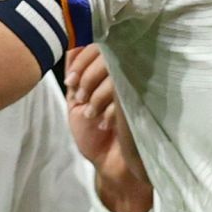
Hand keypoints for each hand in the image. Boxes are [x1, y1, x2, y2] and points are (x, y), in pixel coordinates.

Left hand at [64, 45, 149, 211]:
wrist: (110, 163)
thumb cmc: (94, 135)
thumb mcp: (76, 103)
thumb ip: (75, 77)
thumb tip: (72, 48)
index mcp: (106, 74)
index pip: (95, 47)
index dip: (80, 61)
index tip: (70, 82)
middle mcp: (123, 75)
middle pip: (104, 53)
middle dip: (86, 76)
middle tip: (81, 99)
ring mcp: (134, 86)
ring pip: (113, 69)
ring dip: (96, 94)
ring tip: (92, 114)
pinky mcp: (141, 100)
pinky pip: (123, 89)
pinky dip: (108, 107)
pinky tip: (105, 123)